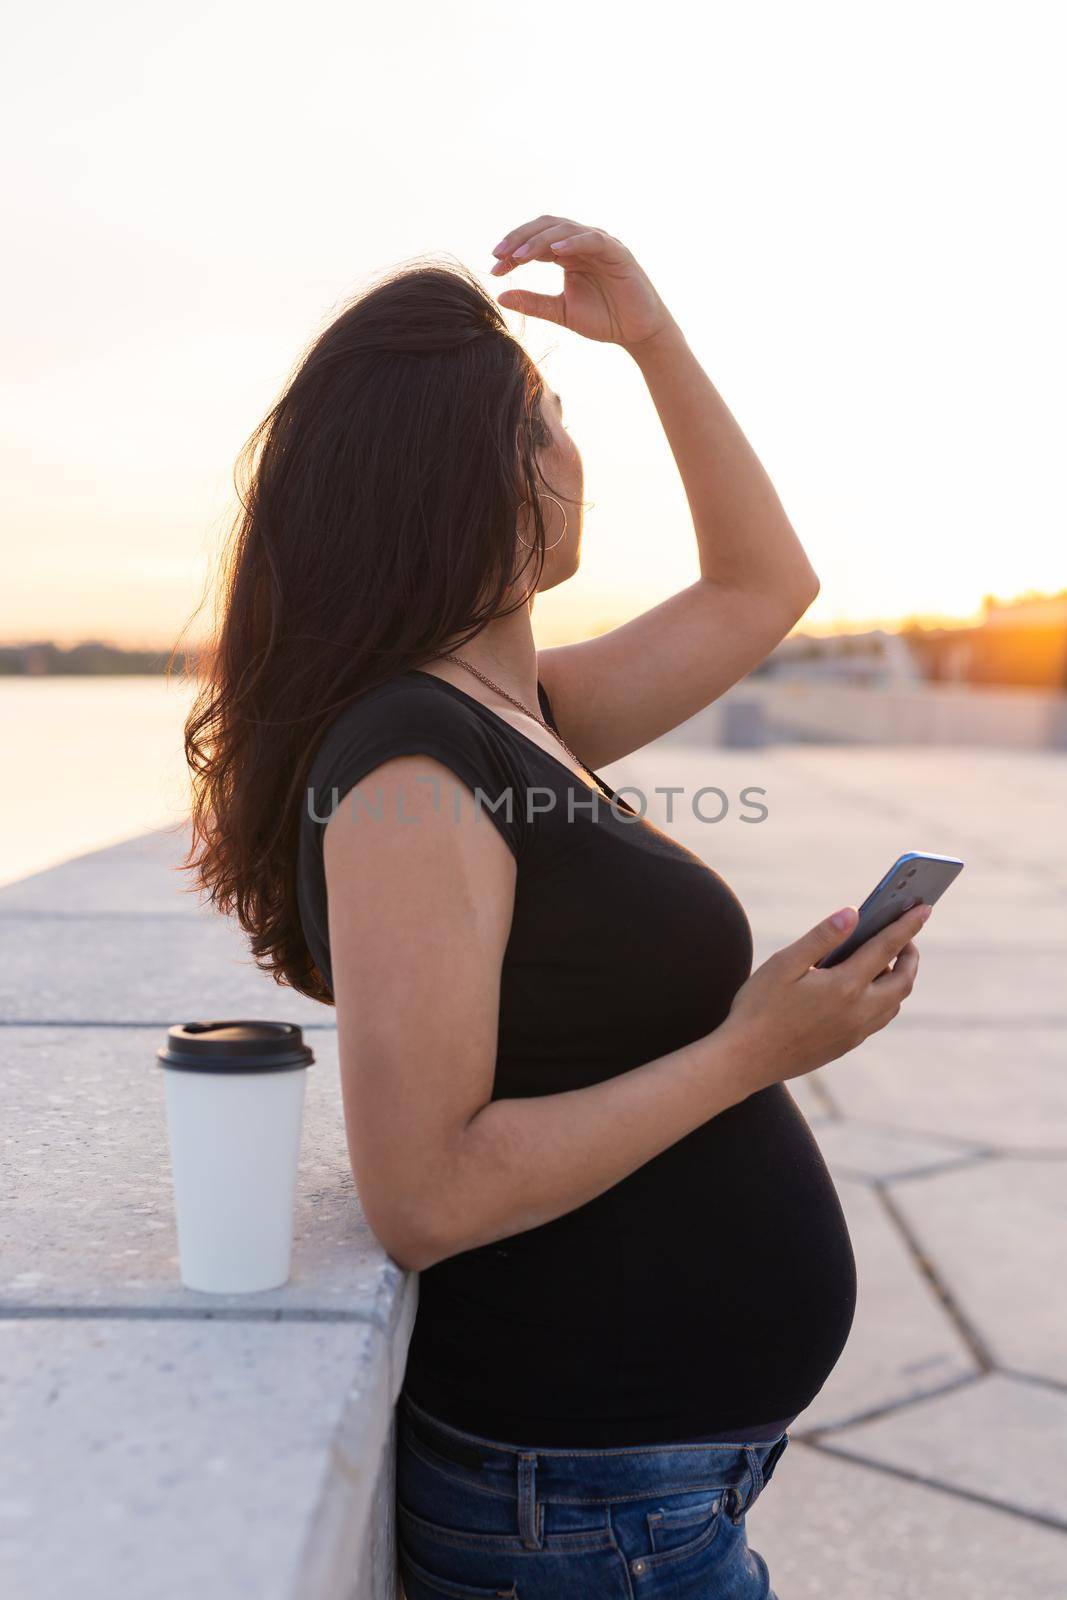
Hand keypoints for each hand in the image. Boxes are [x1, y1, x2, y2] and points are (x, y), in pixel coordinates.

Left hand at [489, 216, 674, 351]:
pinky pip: (592, 239)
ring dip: (539, 240)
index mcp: (566, 254)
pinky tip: (555, 252)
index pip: (534, 243)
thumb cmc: (603, 319)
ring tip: (519, 255)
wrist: (637, 333)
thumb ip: (532, 303)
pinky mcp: (617, 252)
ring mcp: (599, 244)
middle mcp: (580, 244)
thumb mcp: (560, 312)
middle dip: (519, 238)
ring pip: (565, 229)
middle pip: (545, 228)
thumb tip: (499, 296)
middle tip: (498, 254)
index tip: (493, 267)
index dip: (512, 252)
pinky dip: (573, 242)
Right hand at [721, 901, 929, 1092]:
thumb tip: (853, 913)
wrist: (746, 1060)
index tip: (925, 907)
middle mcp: (858, 1011)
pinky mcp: (847, 1045)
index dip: (908, 925)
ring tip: (886, 959)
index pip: (888, 947)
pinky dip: (885, 998)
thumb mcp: (784, 964)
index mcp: (845, 985)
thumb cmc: (759, 1007)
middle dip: (911, 954)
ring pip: (895, 1003)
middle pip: (904, 980)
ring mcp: (855, 1032)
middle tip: (904, 935)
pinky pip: (879, 1019)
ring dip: (900, 978)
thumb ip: (822, 937)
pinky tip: (866, 989)